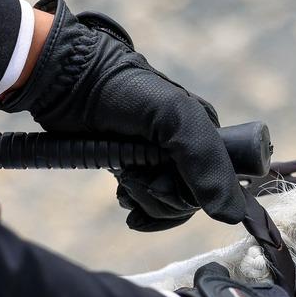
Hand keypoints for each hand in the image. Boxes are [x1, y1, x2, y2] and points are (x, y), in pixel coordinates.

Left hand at [1, 0, 245, 231]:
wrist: (64, 83)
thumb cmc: (120, 90)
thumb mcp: (172, 116)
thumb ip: (204, 159)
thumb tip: (231, 214)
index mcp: (206, 129)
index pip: (219, 181)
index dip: (193, 191)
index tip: (161, 178)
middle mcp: (189, 145)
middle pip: (192, 198)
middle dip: (162, 195)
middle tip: (136, 176)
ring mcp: (161, 158)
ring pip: (169, 204)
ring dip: (145, 199)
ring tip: (124, 180)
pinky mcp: (135, 166)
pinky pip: (149, 202)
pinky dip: (137, 204)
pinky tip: (122, 193)